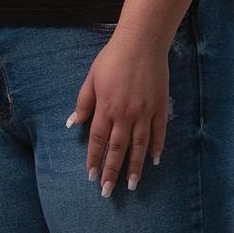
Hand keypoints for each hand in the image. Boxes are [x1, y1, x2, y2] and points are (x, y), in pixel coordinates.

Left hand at [67, 29, 168, 195]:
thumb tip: (73, 123)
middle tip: (107, 191)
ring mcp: (144, 112)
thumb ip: (84, 101)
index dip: (94, 159)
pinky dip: (157, 147)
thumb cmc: (113, 57)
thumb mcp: (92, 76)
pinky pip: (159, 132)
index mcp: (106, 106)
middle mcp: (125, 114)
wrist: (142, 41)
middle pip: (117, 149)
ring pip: (139, 146)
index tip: (91, 176)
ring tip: (132, 185)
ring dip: (135, 167)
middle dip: (111, 171)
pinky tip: (154, 160)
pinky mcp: (160, 106)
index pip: (98, 140)